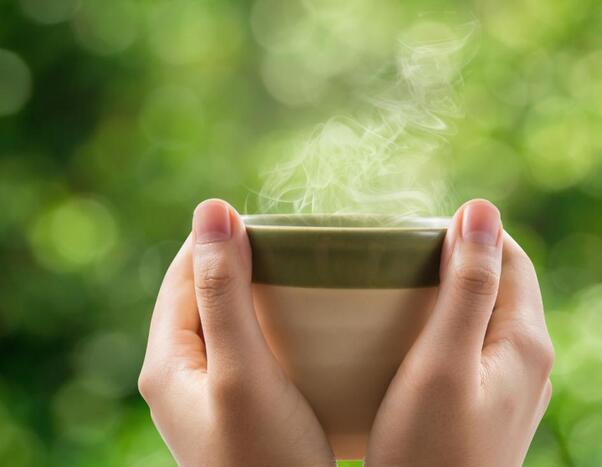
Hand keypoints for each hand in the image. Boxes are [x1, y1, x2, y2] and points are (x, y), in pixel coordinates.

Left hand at [138, 200, 334, 466]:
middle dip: (244, 263)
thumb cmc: (264, 455)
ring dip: (261, 294)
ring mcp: (210, 392)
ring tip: (303, 277)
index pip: (183, 274)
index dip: (220, 239)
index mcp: (166, 361)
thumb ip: (223, 291)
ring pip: (230, 321)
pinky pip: (249, 348)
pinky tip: (305, 325)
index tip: (270, 220)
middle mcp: (181, 374)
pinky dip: (273, 326)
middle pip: (205, 295)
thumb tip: (211, 209)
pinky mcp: (239, 406)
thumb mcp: (242, 368)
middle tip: (294, 247)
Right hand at [365, 200, 553, 466]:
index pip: (511, 258)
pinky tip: (409, 341)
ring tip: (399, 292)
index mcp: (526, 342)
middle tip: (400, 260)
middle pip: (500, 286)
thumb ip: (467, 286)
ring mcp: (510, 388)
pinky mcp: (487, 408)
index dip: (470, 233)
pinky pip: (472, 349)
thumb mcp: (443, 361)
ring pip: (484, 318)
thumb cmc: (428, 451)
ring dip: (448, 295)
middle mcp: (529, 362)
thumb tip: (482, 210)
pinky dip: (444, 329)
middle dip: (456, 261)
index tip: (416, 231)